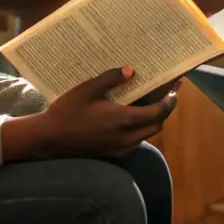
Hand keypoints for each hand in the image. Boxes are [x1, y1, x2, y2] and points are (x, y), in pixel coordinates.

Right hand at [2, 66, 176, 161]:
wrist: (49, 139)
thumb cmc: (68, 112)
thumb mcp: (88, 89)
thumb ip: (111, 78)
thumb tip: (132, 70)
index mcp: (123, 120)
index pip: (158, 113)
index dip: (169, 102)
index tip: (174, 90)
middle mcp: (126, 137)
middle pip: (157, 125)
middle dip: (163, 111)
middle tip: (163, 95)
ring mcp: (120, 148)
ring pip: (146, 135)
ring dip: (151, 121)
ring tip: (148, 104)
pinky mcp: (112, 154)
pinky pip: (135, 142)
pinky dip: (139, 130)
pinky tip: (130, 118)